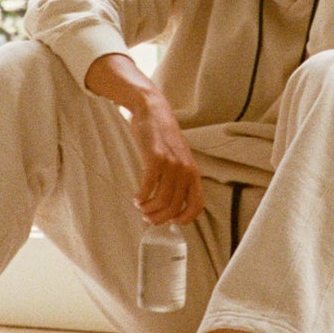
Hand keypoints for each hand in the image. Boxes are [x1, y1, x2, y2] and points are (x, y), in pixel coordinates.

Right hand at [84, 52, 203, 225]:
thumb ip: (178, 178)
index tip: (170, 221)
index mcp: (193, 172)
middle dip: (158, 218)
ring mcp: (171, 164)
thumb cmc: (163, 138)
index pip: (197, 205)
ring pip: (160, 201)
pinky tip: (136, 197)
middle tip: (147, 217)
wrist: (153, 111)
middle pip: (174, 207)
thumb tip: (169, 205)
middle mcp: (185, 170)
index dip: (184, 218)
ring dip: (148, 209)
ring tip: (140, 206)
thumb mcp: (179, 158)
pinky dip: (140, 197)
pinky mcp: (155, 159)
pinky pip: (148, 187)